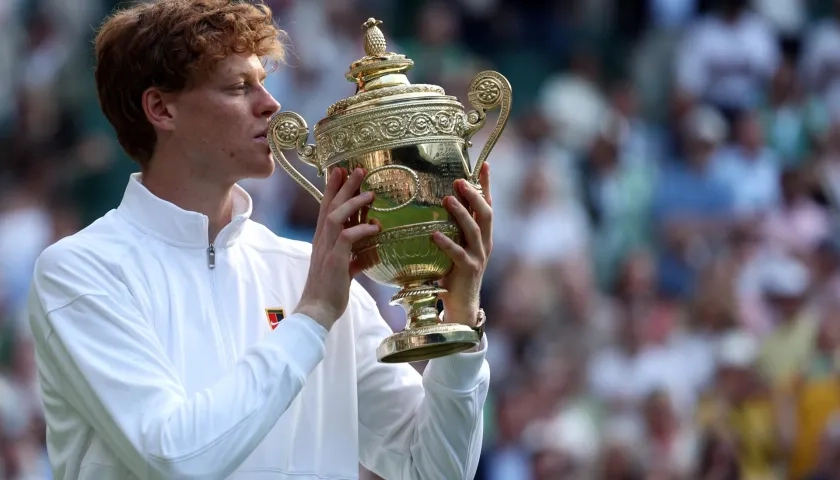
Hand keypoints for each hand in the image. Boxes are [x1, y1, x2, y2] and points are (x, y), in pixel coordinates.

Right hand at [295, 168, 379, 329]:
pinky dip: (362, 230)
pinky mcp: (335, 261)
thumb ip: (356, 259)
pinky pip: (347, 238)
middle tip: (358, 169)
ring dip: (353, 203)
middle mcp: (322, 240)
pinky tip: (375, 227)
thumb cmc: (330, 292)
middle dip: (344, 186)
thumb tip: (371, 255)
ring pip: (336, 216)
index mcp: (323, 240)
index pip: (326, 208)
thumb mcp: (345, 270)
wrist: (317, 310)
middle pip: (330, 206)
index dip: (333, 189)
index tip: (341, 171)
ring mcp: (326, 249)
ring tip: (370, 193)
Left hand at [432, 162, 492, 326]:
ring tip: (448, 199)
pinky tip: (434, 235)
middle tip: (459, 180)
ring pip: (475, 230)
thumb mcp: (453, 247)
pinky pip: (459, 254)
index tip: (484, 164)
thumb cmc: (452, 274)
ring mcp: (479, 257)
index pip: (487, 205)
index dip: (486, 185)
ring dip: (462, 213)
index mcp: (482, 235)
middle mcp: (484, 243)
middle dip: (475, 195)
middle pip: (486, 213)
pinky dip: (447, 243)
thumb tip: (430, 206)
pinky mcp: (468, 270)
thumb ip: (449, 229)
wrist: (461, 305)